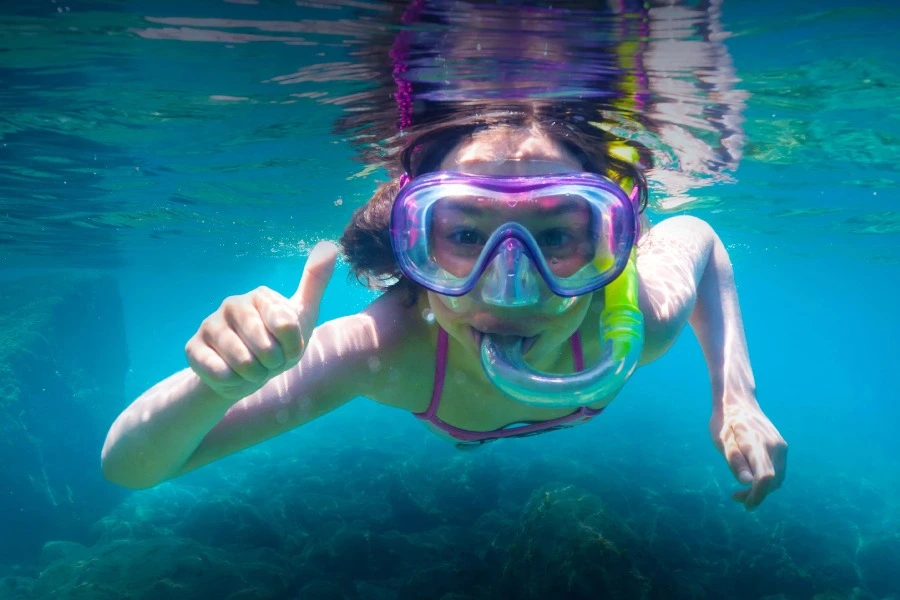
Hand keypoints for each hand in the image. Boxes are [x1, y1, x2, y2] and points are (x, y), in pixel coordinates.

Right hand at [185, 241, 338, 400]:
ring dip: (254, 374)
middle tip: (270, 361)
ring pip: (243, 362)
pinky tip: (231, 374)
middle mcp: (232, 303)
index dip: (292, 348)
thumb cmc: (278, 343)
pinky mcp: (193, 348)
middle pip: (266, 347)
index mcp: (260, 295)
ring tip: (253, 367)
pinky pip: (221, 372)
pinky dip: (233, 381)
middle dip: (273, 363)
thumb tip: (330, 245)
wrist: (247, 375)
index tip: (288, 347)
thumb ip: (315, 282)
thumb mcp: (303, 314)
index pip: (288, 326)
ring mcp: (210, 324)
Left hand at [710, 400, 786, 510]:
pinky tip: (751, 480)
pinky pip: (778, 469)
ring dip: (762, 489)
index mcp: (757, 443)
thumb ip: (734, 460)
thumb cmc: (724, 421)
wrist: (738, 401)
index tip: (746, 505)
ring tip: (740, 492)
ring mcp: (781, 446)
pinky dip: (767, 480)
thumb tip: (747, 482)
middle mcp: (774, 445)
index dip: (758, 495)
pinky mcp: (782, 447)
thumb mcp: (721, 440)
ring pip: (778, 477)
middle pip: (773, 480)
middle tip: (735, 498)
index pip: (765, 476)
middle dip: (757, 495)